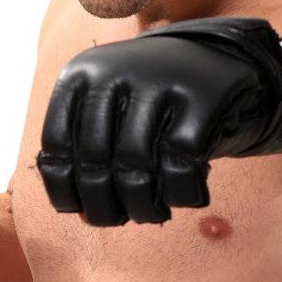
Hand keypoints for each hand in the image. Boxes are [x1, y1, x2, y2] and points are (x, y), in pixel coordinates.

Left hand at [36, 16, 281, 226]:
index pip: (56, 147)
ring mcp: (159, 80)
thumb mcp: (113, 112)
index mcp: (82, 74)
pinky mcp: (202, 96)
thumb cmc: (157, 102)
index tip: (83, 213)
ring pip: (135, 168)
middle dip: (105, 207)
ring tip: (154, 215)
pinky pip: (182, 164)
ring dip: (144, 207)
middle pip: (94, 163)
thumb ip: (89, 154)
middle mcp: (115, 71)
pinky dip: (184, 194)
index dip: (67, 191)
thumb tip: (77, 212)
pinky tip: (191, 197)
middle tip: (122, 221)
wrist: (226, 60)